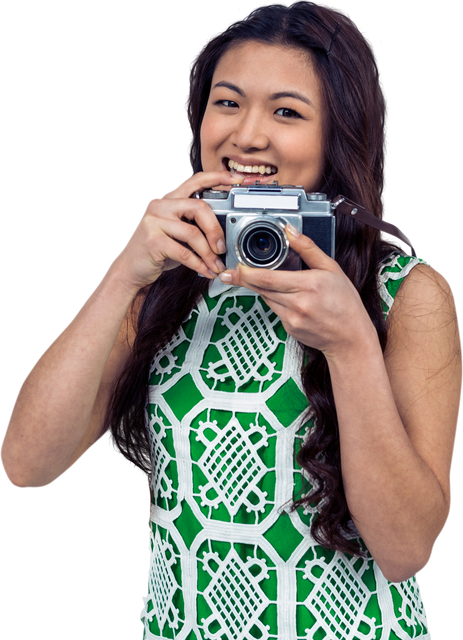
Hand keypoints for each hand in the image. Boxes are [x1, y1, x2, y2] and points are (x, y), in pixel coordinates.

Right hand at [109, 171, 241, 291]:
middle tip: (223, 248)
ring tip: (216, 265)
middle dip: (216, 230)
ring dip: (209, 253)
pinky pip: (185, 253)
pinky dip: (199, 264)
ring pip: (193, 233)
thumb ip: (194, 224)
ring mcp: (154, 222)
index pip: (195, 181)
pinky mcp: (152, 241)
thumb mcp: (175, 232)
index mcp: (167, 199)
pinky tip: (205, 271)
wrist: (130, 270)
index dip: (217, 178)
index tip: (236, 180)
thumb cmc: (156, 251)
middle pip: (199, 208)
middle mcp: (159, 205)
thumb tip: (224, 232)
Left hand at [219, 224, 376, 360]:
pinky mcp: (288, 328)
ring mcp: (291, 318)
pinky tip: (290, 298)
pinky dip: (276, 301)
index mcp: (308, 286)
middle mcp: (297, 304)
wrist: (349, 339)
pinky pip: (275, 309)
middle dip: (244, 279)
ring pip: (266, 298)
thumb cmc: (345, 304)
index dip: (247, 273)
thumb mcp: (332, 269)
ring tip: (271, 281)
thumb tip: (290, 231)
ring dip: (262, 289)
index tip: (236, 267)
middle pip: (261, 289)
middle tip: (230, 273)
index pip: (268, 278)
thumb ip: (308, 248)